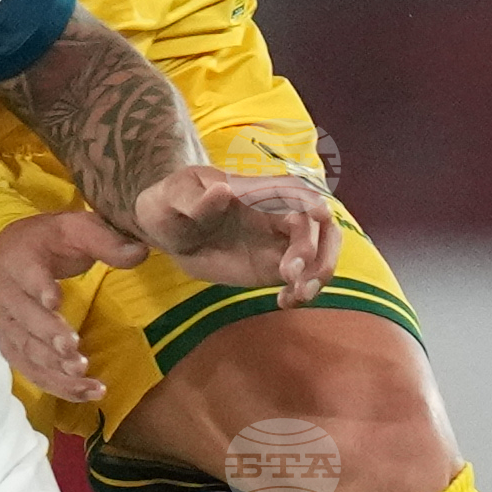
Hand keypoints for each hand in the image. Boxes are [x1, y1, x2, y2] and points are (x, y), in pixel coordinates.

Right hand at [0, 205, 142, 399]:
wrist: (8, 253)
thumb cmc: (48, 242)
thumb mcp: (75, 229)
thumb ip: (106, 241)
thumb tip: (140, 252)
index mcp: (19, 261)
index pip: (28, 275)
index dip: (40, 288)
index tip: (54, 300)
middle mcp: (6, 296)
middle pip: (25, 320)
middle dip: (49, 336)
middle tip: (74, 350)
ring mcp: (6, 326)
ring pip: (27, 351)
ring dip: (54, 367)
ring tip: (84, 375)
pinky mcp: (12, 348)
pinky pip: (31, 371)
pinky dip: (56, 385)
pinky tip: (85, 393)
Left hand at [131, 164, 337, 301]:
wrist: (169, 231)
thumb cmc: (171, 204)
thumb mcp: (173, 198)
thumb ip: (195, 198)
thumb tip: (223, 191)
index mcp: (257, 189)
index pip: (295, 191)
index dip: (313, 204)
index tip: (319, 218)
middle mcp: (278, 212)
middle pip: (320, 224)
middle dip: (315, 249)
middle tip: (290, 276)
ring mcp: (281, 240)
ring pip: (322, 250)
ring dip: (319, 272)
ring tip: (296, 295)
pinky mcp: (277, 266)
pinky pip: (304, 277)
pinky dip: (302, 291)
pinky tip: (284, 302)